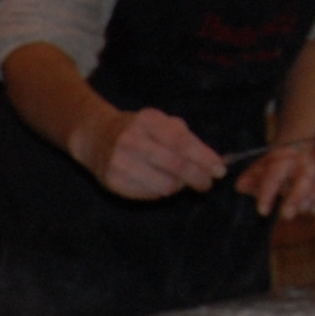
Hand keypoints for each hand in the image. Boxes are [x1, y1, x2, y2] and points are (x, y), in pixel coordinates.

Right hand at [65, 106, 222, 200]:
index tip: (219, 170)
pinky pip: (148, 195)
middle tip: (206, 184)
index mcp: (147, 120)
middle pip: (176, 166)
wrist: (95, 137)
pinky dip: (159, 193)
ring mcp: (119, 161)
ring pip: (164, 185)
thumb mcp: (160, 123)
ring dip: (178, 186)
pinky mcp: (112, 181)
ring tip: (178, 182)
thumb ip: (186, 138)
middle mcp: (131, 139)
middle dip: (198, 178)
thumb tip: (213, 163)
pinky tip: (157, 184)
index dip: (204, 158)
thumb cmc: (138, 130)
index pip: (182, 142)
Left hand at [236, 138, 314, 219]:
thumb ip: (250, 178)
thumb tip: (241, 186)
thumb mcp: (260, 169)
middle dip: (297, 196)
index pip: (277, 171)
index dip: (268, 191)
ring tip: (306, 210)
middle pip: (307, 174)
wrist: (300, 149)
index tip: (262, 211)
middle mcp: (308, 159)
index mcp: (286, 156)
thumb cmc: (276, 165)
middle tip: (286, 215)